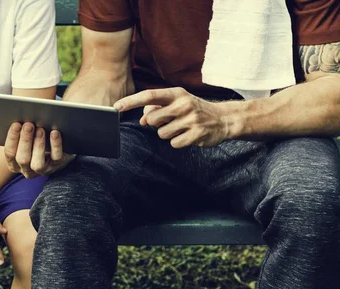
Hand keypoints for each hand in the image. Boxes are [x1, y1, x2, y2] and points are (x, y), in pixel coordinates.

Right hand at [4, 122, 74, 177]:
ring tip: (40, 129)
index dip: (12, 138)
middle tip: (28, 124)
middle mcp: (27, 170)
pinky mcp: (57, 166)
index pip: (9, 153)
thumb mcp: (24, 136)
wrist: (56, 149)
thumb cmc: (34, 139)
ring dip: (38, 145)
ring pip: (38, 163)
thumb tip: (18, 114)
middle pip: (22, 159)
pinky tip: (55, 132)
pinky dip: (55, 145)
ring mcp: (42, 170)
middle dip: (25, 140)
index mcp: (14, 163)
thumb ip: (19, 129)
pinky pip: (56, 158)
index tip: (16, 124)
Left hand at [114, 87, 231, 147]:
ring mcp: (191, 120)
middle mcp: (184, 104)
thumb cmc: (193, 109)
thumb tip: (143, 120)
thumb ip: (158, 108)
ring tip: (181, 128)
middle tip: (170, 121)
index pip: (149, 95)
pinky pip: (174, 143)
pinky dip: (177, 142)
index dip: (131, 101)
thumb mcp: (177, 102)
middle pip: (152, 119)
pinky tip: (187, 135)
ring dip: (168, 133)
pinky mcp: (196, 135)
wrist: (223, 119)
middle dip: (156, 123)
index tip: (117, 107)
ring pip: (162, 134)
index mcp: (177, 93)